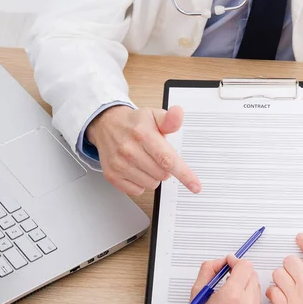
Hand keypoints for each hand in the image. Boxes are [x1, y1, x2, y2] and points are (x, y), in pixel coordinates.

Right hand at [86, 105, 200, 195]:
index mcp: (143, 134)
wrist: (107, 125)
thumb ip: (170, 119)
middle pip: (162, 174)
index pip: (167, 159)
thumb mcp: (154, 116)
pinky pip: (137, 191)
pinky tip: (135, 168)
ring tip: (145, 160)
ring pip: (151, 184)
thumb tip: (178, 112)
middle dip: (166, 168)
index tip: (195, 186)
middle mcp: (129, 150)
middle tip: (157, 155)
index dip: (184, 174)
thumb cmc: (135, 123)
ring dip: (153, 176)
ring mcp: (119, 164)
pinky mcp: (112, 175)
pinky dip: (140, 183)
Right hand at [186, 255, 263, 303]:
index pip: (245, 266)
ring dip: (245, 285)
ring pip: (256, 288)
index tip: (230, 263)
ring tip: (230, 294)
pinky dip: (248, 299)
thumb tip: (221, 262)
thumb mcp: (198, 292)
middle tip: (228, 276)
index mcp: (231, 295)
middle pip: (252, 275)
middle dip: (241, 272)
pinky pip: (257, 303)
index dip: (236, 261)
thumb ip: (209, 269)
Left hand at [266, 233, 302, 303]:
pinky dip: (274, 291)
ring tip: (287, 281)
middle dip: (292, 263)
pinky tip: (280, 293)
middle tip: (294, 268)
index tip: (301, 238)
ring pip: (279, 273)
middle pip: (290, 260)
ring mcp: (296, 296)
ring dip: (283, 275)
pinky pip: (272, 292)